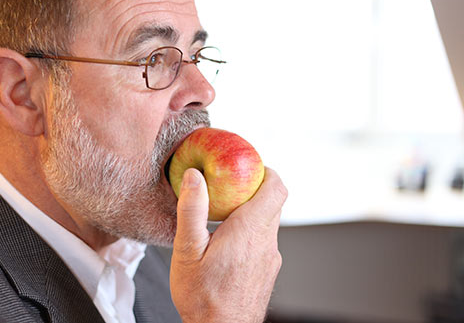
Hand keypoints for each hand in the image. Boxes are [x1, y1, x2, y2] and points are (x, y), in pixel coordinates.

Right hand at [170, 167, 286, 322]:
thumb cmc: (202, 297)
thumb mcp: (187, 250)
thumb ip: (192, 210)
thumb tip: (195, 176)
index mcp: (249, 231)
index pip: (276, 187)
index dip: (265, 170)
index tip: (246, 166)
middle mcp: (267, 243)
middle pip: (273, 202)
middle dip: (253, 189)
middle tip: (228, 187)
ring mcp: (270, 259)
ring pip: (269, 222)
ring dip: (251, 212)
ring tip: (222, 217)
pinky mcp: (268, 271)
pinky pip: (264, 241)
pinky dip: (250, 232)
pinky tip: (226, 244)